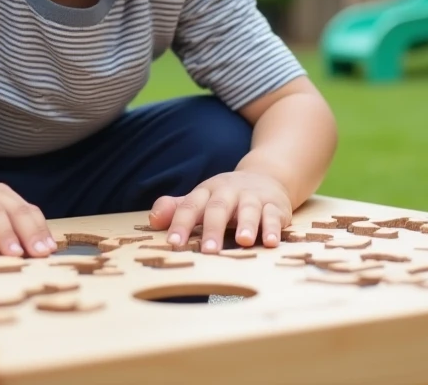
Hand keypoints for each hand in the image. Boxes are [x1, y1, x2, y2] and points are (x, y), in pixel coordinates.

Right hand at [0, 180, 56, 258]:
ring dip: (4, 233)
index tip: (51, 251)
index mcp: (1, 196)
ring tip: (14, 254)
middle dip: (30, 232)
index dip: (41, 230)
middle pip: (14, 210)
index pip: (27, 211)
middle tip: (40, 254)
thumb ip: (7, 226)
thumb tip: (36, 252)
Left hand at [147, 171, 292, 253]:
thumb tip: (152, 220)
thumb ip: (177, 209)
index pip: (190, 206)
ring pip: (249, 210)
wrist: (266, 176)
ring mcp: (253, 198)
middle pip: (218, 208)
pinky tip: (271, 242)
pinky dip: (273, 228)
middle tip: (208, 251)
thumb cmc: (226, 197)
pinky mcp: (275, 205)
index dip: (181, 224)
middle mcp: (229, 192)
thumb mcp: (201, 200)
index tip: (174, 242)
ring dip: (247, 225)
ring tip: (243, 241)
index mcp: (207, 191)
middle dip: (213, 229)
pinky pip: (274, 216)